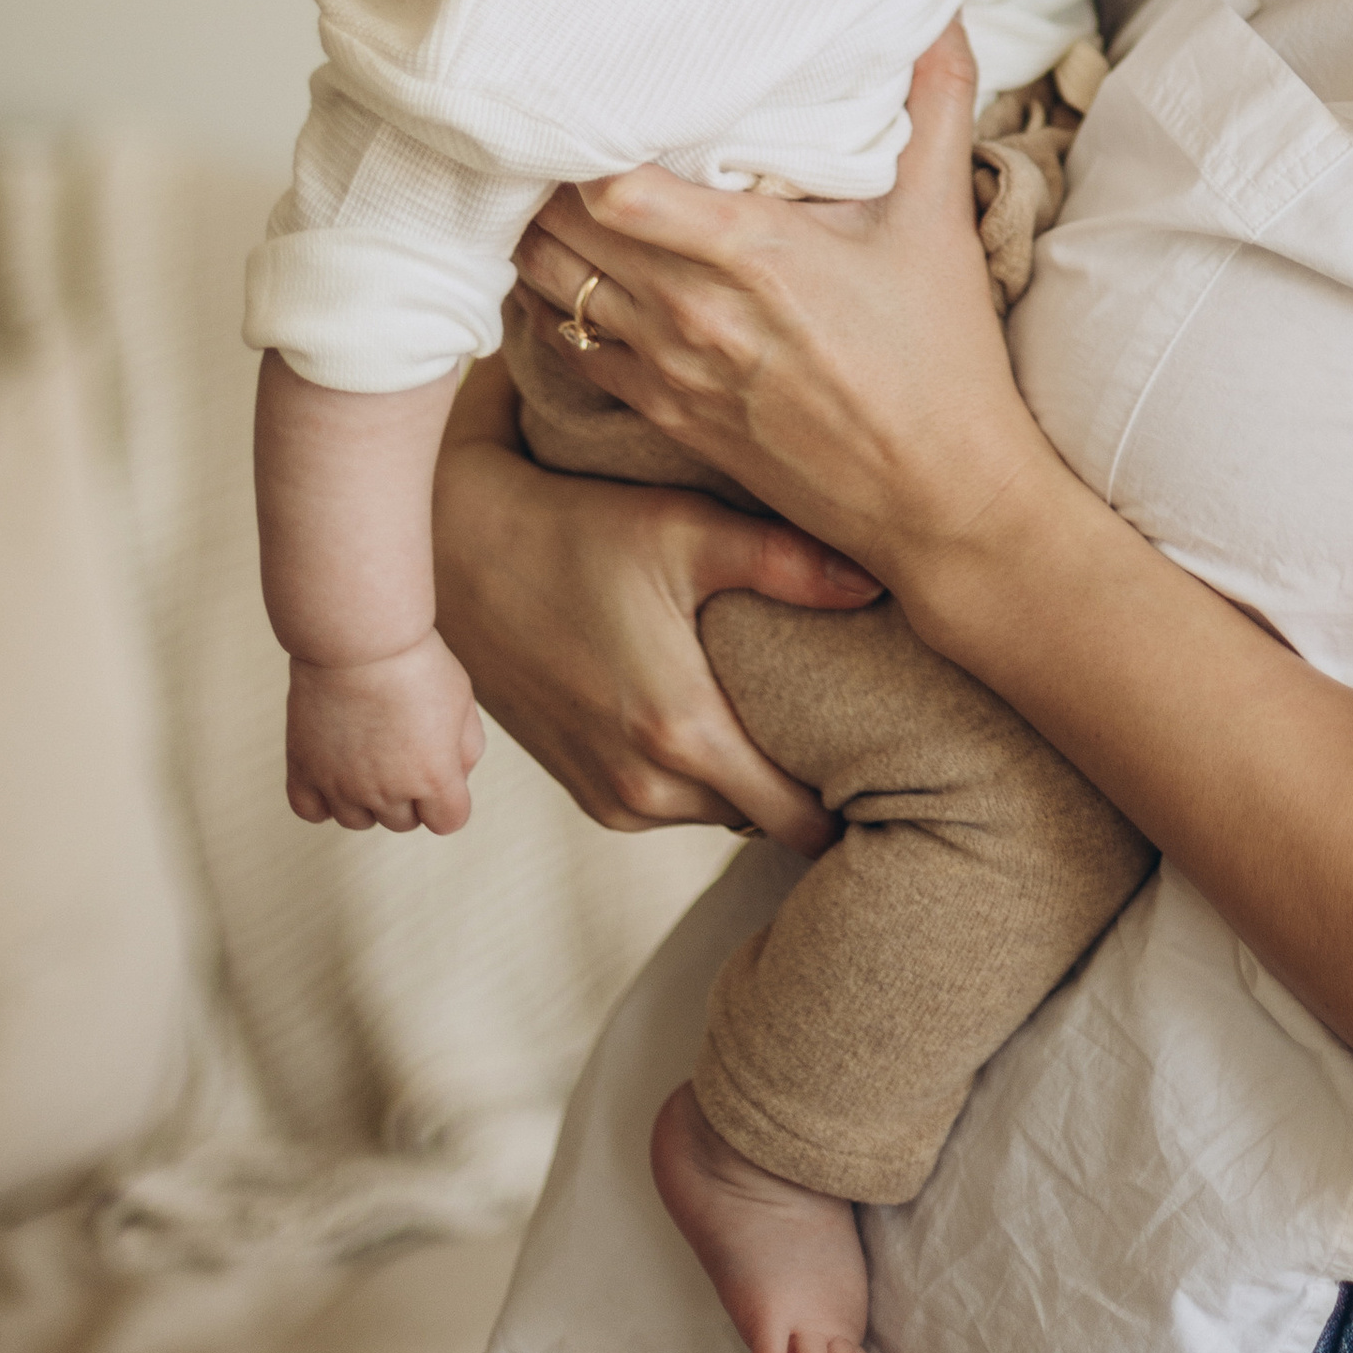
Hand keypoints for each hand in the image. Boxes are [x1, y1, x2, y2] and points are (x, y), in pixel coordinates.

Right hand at [286, 627, 484, 832]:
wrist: (359, 637)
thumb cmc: (415, 662)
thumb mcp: (463, 701)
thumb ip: (467, 748)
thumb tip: (455, 776)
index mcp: (433, 777)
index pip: (448, 821)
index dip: (448, 798)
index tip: (440, 769)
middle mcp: (386, 791)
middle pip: (403, 822)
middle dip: (410, 793)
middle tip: (403, 745)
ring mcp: (341, 785)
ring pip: (358, 821)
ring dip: (367, 798)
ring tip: (369, 752)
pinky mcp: (304, 770)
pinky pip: (311, 811)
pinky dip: (322, 800)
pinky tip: (333, 770)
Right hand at [431, 358, 870, 851]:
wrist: (463, 553)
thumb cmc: (579, 531)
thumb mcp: (687, 531)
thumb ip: (787, 564)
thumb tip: (877, 582)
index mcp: (682, 734)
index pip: (799, 821)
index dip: (851, 801)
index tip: (890, 768)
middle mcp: (645, 787)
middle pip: (763, 820)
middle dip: (809, 788)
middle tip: (857, 738)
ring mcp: (607, 797)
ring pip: (716, 813)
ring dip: (748, 780)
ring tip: (789, 718)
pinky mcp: (582, 789)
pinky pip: (669, 805)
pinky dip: (698, 776)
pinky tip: (717, 716)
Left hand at [510, 26, 1061, 592]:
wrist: (939, 501)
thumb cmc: (942, 357)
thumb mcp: (942, 219)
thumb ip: (937, 102)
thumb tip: (941, 10)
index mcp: (750, 253)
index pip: (609, 185)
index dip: (581, 133)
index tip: (588, 87)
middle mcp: (690, 312)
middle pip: (557, 226)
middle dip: (546, 170)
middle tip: (552, 118)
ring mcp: (668, 370)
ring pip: (547, 284)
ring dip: (539, 233)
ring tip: (547, 183)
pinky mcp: (662, 413)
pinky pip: (566, 346)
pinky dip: (553, 299)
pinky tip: (571, 264)